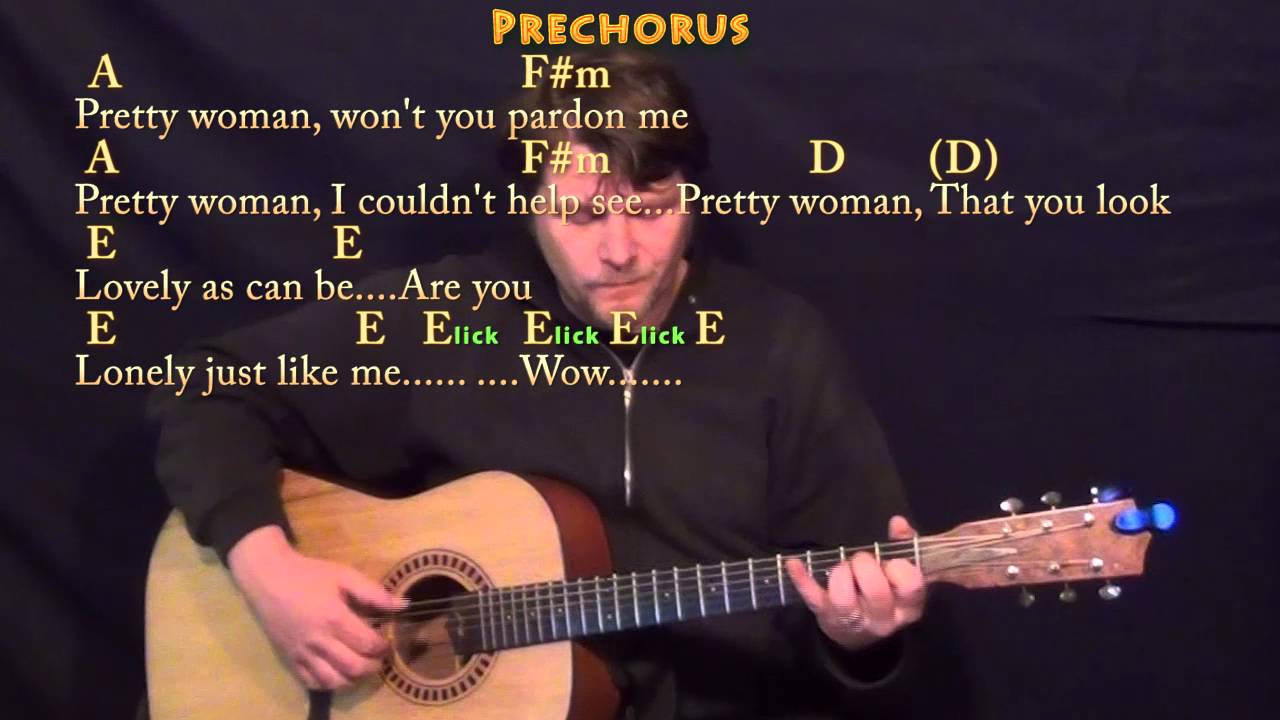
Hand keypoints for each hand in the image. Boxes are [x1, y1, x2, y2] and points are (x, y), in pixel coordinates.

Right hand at [228, 525, 405, 689]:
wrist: (269, 578)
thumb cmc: (309, 574)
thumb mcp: (344, 575)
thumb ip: (374, 593)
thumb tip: (404, 605)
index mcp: (334, 618)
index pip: (367, 644)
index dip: (383, 647)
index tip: (386, 641)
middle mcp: (319, 640)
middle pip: (353, 668)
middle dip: (373, 666)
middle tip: (378, 657)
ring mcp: (302, 653)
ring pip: (333, 681)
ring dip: (353, 679)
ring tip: (360, 666)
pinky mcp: (290, 658)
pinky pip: (311, 682)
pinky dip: (328, 683)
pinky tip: (337, 672)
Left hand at [785, 516, 925, 651]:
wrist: (859, 634)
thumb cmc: (885, 594)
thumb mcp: (901, 575)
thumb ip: (904, 545)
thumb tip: (898, 522)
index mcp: (908, 605)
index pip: (910, 585)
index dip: (899, 567)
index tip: (892, 562)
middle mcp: (883, 617)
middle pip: (875, 590)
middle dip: (865, 565)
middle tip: (861, 561)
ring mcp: (853, 620)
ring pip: (843, 598)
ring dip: (840, 573)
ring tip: (842, 568)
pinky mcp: (826, 616)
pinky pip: (812, 597)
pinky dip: (801, 578)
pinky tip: (794, 563)